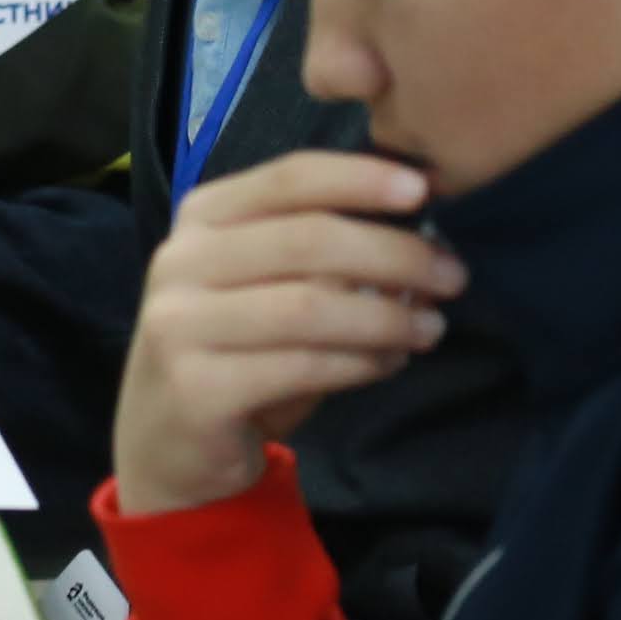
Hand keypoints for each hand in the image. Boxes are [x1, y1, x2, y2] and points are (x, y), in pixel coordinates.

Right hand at [107, 150, 464, 518]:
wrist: (168, 441)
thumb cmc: (233, 350)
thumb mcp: (263, 285)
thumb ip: (321, 255)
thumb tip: (419, 234)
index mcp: (200, 219)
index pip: (288, 177)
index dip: (360, 178)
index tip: (423, 189)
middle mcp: (180, 261)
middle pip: (308, 239)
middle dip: (395, 254)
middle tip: (452, 277)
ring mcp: (180, 324)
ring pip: (310, 306)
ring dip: (387, 317)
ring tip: (431, 328)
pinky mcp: (196, 388)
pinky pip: (302, 366)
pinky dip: (360, 363)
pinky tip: (389, 363)